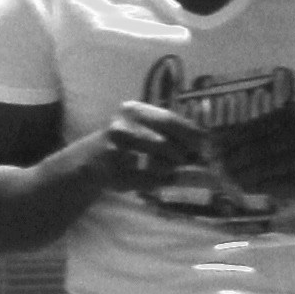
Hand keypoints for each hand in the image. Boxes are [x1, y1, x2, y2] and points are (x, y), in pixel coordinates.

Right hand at [90, 99, 206, 193]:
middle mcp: (123, 126)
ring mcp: (116, 150)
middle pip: (164, 143)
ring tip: (166, 169)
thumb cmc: (126, 143)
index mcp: (135, 110)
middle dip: (179, 155)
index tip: (204, 144)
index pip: (170, 120)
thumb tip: (205, 141)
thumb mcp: (144, 128)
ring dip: (167, 170)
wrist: (89, 160)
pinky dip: (154, 183)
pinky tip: (152, 180)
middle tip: (185, 160)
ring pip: (157, 164)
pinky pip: (146, 181)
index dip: (190, 133)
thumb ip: (170, 131)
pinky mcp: (114, 172)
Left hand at [210, 107, 294, 202]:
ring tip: (227, 175)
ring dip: (239, 173)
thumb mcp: (281, 128)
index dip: (231, 136)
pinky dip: (253, 186)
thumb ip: (253, 130)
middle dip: (232, 157)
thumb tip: (217, 134)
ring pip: (261, 168)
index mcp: (288, 119)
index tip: (213, 141)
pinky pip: (270, 185)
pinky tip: (242, 186)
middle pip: (255, 149)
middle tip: (218, 162)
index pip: (253, 128)